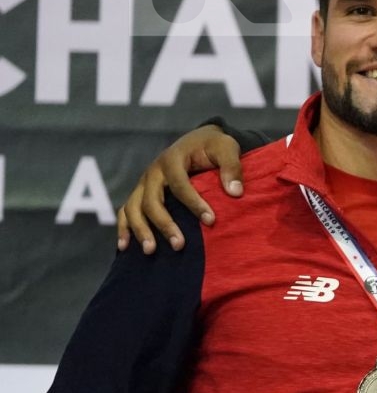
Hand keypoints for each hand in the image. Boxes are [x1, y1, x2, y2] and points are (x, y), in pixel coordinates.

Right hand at [115, 126, 244, 253]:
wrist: (199, 140)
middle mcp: (153, 172)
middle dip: (164, 224)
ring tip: (151, 251)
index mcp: (172, 159)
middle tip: (179, 245)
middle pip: (151, 200)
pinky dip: (124, 228)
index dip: (194, 203)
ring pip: (133, 208)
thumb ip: (232, 166)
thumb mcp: (227, 148)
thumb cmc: (214, 146)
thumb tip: (235, 192)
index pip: (180, 184)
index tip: (210, 221)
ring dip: (140, 230)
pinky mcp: (141, 193)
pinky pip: (126, 211)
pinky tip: (124, 248)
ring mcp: (144, 184)